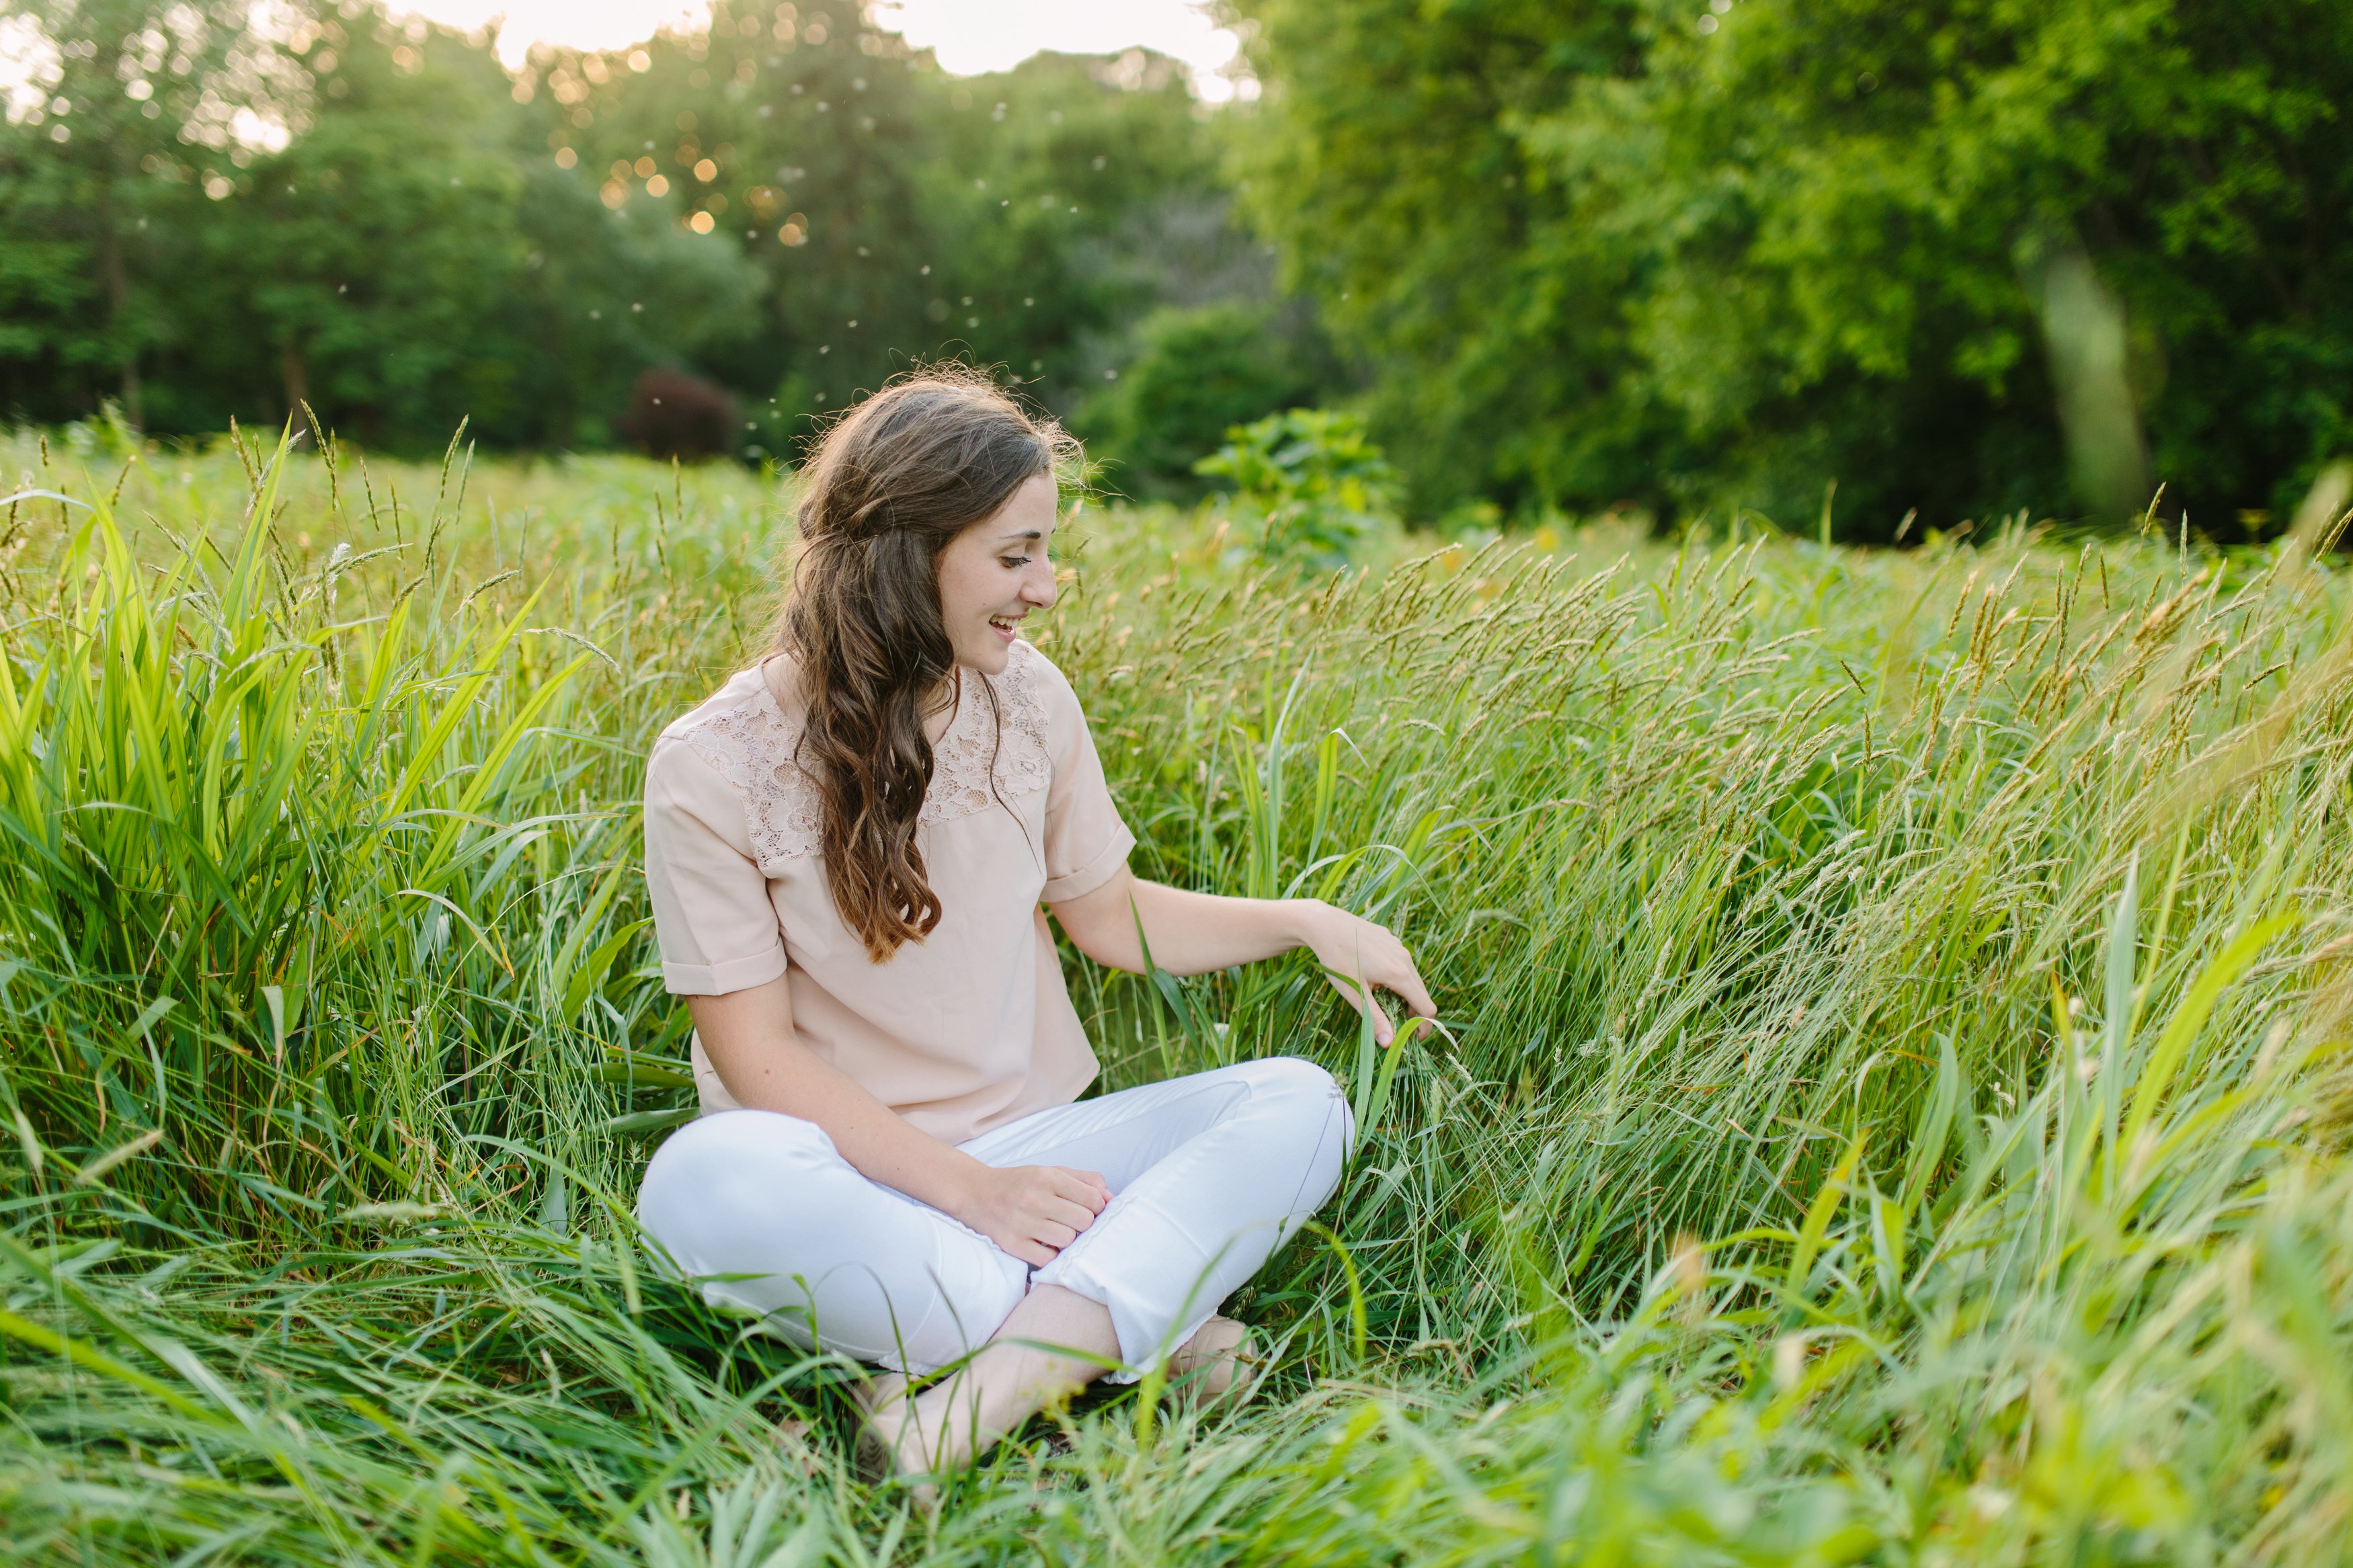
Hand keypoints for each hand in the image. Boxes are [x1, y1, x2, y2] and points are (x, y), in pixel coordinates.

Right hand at [951, 1162, 1110, 1265]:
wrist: (975, 1193)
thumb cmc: (1020, 1183)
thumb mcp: (1051, 1171)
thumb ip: (1085, 1180)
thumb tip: (1111, 1198)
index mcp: (1047, 1177)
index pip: (1093, 1199)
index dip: (1097, 1207)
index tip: (1088, 1209)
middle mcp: (1034, 1198)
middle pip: (1084, 1221)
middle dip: (1082, 1224)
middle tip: (1071, 1222)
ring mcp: (1022, 1223)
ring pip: (1067, 1240)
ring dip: (1067, 1240)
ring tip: (1056, 1232)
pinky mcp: (1012, 1244)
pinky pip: (1047, 1259)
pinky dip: (1050, 1255)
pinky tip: (1044, 1244)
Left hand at [1294, 900, 1436, 1045]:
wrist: (1324, 924)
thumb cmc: (1337, 959)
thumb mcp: (1355, 993)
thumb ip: (1375, 1019)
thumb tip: (1390, 1043)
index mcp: (1400, 974)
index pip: (1426, 1007)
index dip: (1423, 1027)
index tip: (1411, 1038)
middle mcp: (1405, 959)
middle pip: (1421, 994)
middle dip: (1413, 1013)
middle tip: (1394, 1025)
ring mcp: (1399, 946)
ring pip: (1412, 978)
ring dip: (1404, 995)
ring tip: (1381, 1002)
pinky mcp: (1391, 939)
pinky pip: (1402, 963)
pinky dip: (1397, 978)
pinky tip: (1374, 979)